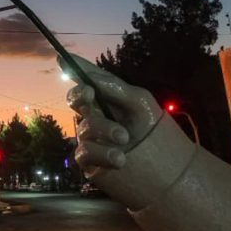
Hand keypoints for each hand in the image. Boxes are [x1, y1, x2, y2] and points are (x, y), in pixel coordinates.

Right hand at [60, 54, 162, 174]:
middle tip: (89, 93)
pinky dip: (102, 152)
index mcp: (107, 99)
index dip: (74, 69)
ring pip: (84, 126)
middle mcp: (95, 116)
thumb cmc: (154, 132)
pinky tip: (120, 158)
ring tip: (125, 138)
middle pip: (76, 99)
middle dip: (78, 94)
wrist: (168, 171)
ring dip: (105, 129)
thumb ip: (116, 88)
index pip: (87, 80)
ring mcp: (91, 138)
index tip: (63, 59)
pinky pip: (84, 151)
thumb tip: (90, 77)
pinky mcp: (89, 161)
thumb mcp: (140, 103)